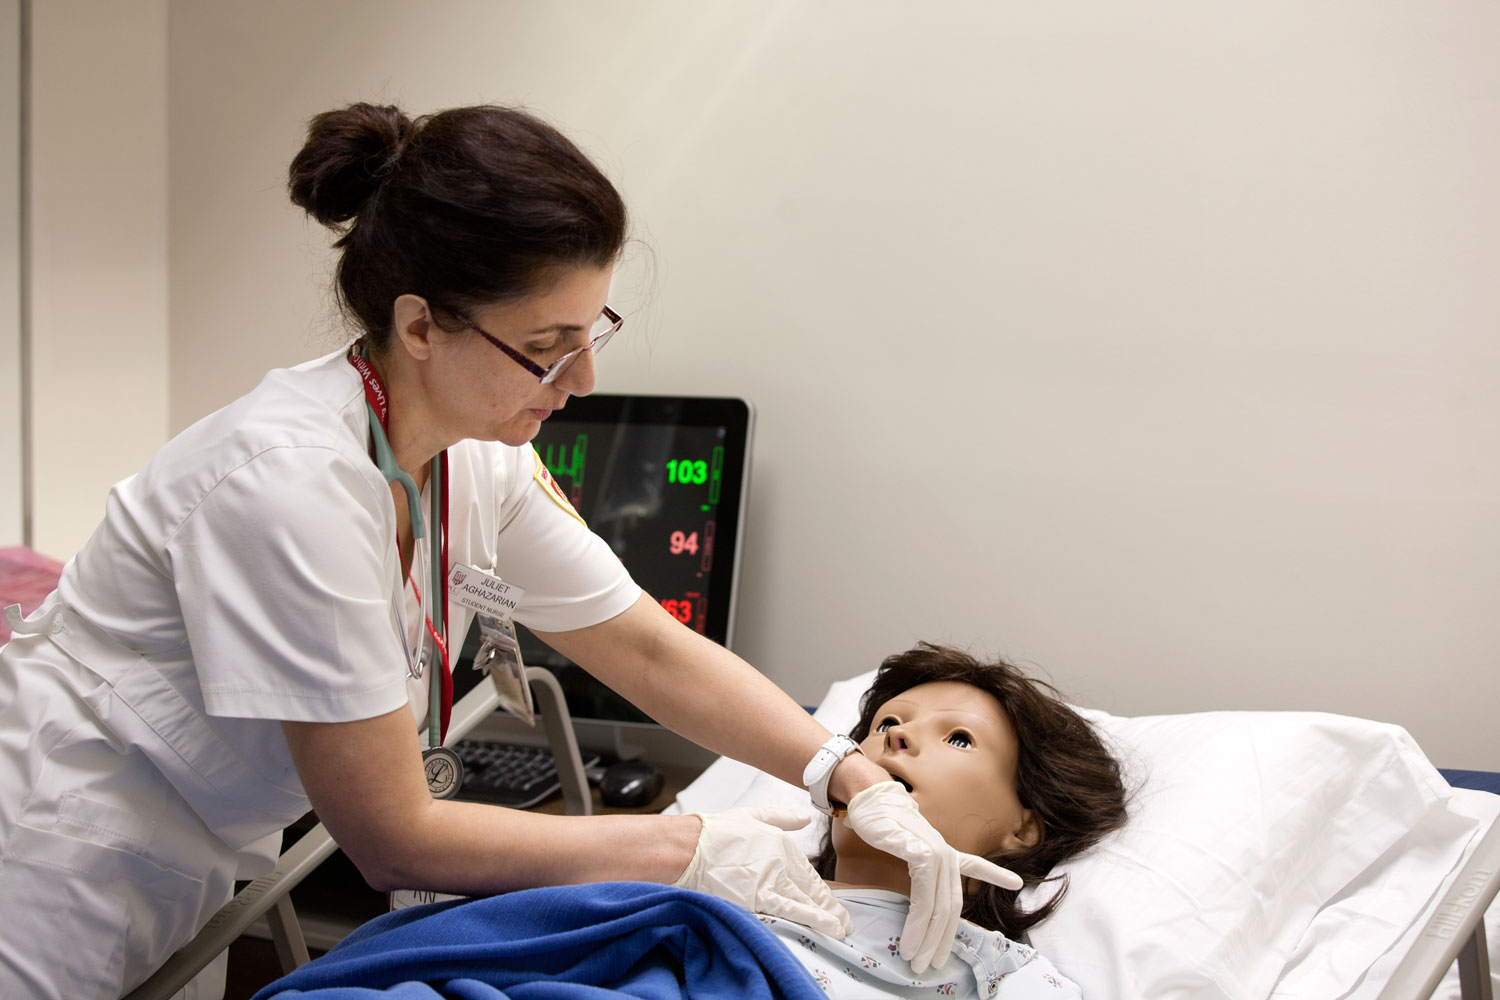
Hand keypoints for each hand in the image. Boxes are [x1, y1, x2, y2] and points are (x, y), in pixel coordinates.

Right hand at [672, 806, 852, 937]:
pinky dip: (814, 918)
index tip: (830, 903)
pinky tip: (829, 926)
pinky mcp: (759, 897)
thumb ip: (782, 818)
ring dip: (826, 916)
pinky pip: (792, 910)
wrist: (689, 846)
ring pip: (806, 901)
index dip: (820, 891)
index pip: (807, 872)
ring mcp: (772, 879)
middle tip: (843, 922)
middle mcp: (781, 861)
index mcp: (781, 843)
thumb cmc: (715, 832)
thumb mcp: (752, 815)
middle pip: (810, 889)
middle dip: (829, 907)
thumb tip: (804, 818)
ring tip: (840, 929)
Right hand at [843, 781, 1021, 973]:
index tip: (1016, 882)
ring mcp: (936, 854)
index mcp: (945, 852)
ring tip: (916, 958)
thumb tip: (923, 890)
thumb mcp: (910, 846)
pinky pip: (922, 897)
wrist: (871, 798)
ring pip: (938, 906)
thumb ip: (922, 867)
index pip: (975, 865)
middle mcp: (946, 854)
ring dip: (926, 937)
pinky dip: (917, 922)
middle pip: (952, 905)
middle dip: (941, 939)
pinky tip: (916, 938)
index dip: (996, 874)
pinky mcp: (921, 855)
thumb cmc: (886, 824)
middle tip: (931, 964)